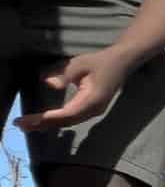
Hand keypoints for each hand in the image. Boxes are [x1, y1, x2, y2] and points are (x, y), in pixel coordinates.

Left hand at [17, 47, 132, 129]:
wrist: (121, 63)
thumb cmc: (100, 62)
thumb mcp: (80, 64)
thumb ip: (65, 74)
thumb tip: (49, 83)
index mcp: (92, 99)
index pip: (66, 113)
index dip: (46, 118)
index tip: (28, 119)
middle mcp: (93, 110)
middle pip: (66, 121)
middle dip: (43, 124)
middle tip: (21, 125)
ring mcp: (93, 111)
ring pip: (69, 122)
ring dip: (48, 124)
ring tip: (28, 125)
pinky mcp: (91, 110)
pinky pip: (72, 118)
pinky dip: (57, 121)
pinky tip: (44, 121)